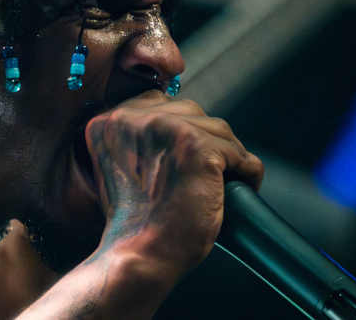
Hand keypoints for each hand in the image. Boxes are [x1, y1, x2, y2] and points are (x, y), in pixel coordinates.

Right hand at [86, 90, 262, 273]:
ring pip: (218, 129)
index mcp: (109, 121)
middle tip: (207, 174)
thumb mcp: (121, 167)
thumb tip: (180, 126)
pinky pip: (239, 153)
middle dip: (206, 140)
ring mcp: (166, 129)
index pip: (158, 102)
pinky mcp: (197, 147)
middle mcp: (132, 117)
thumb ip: (139, 139)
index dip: (180, 128)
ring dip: (228, 156)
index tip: (184, 157)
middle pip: (191, 111)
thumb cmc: (133, 221)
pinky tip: (239, 190)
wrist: (139, 253)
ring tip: (223, 183)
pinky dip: (247, 173)